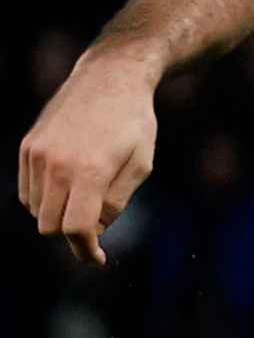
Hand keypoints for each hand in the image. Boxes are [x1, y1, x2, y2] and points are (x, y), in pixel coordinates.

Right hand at [17, 57, 161, 264]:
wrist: (108, 78)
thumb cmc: (134, 124)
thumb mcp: (141, 166)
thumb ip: (116, 202)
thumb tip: (94, 231)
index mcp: (89, 171)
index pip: (76, 229)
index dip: (86, 251)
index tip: (98, 259)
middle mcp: (56, 163)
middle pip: (50, 226)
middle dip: (73, 235)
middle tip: (96, 230)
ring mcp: (36, 154)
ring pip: (37, 210)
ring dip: (58, 215)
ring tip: (86, 198)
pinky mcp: (27, 146)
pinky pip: (27, 191)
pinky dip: (45, 199)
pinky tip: (68, 187)